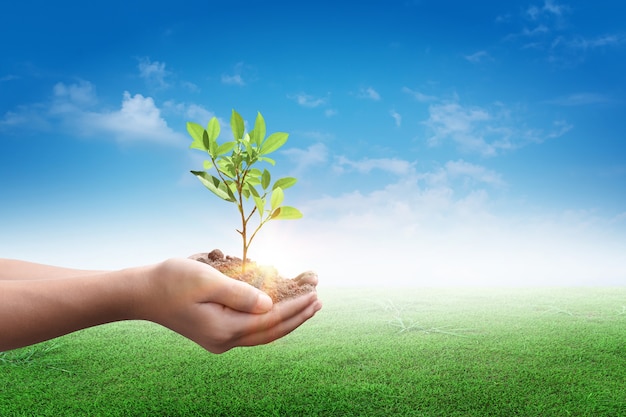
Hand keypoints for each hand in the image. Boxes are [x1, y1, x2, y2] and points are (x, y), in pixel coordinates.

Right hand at [143, 258, 321, 352]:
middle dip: (297, 317)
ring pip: (262, 334)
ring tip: (306, 308)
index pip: (271, 319)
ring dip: (286, 320)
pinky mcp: (215, 334)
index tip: (315, 293)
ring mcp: (220, 340)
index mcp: (225, 329)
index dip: (295, 307)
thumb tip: (269, 305)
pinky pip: (250, 331)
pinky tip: (277, 311)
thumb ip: (240, 294)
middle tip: (319, 301)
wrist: (143, 293)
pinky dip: (268, 321)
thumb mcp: (207, 281)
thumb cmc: (172, 280)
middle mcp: (225, 340)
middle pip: (271, 331)